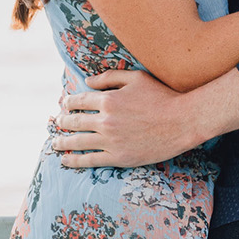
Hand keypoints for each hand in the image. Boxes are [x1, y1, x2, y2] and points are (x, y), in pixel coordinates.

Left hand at [52, 67, 198, 169]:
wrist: (183, 121)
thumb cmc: (162, 97)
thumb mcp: (136, 78)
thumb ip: (109, 77)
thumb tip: (86, 81)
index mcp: (108, 100)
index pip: (78, 101)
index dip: (68, 103)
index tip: (65, 104)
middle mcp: (105, 121)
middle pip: (74, 122)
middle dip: (62, 122)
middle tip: (57, 123)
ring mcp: (111, 141)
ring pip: (77, 142)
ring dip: (62, 142)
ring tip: (55, 143)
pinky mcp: (118, 157)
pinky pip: (90, 160)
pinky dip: (74, 161)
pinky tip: (65, 160)